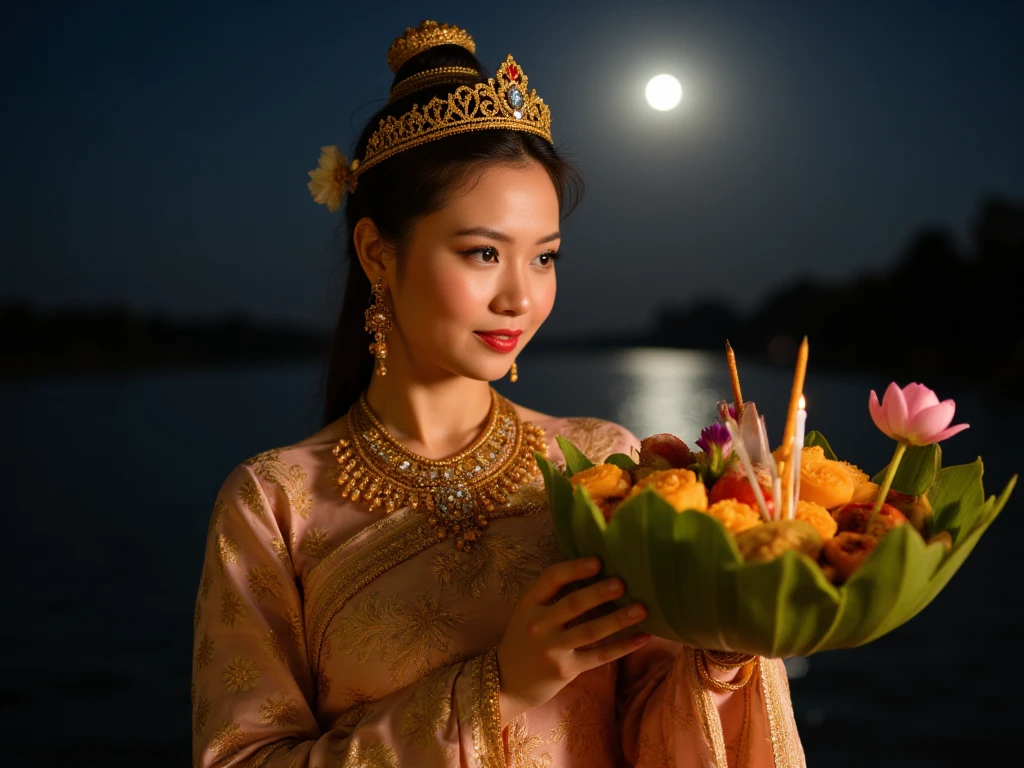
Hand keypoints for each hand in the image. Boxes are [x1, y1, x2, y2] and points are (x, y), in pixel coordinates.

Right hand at [495, 556, 649, 726]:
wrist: (507, 683)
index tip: (598, 561)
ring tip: (642, 609)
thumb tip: (595, 573)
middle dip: (599, 593)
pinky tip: (643, 637)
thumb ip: (552, 597)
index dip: (575, 568)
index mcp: (529, 604)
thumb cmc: (524, 640)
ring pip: (590, 630)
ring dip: (618, 619)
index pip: (551, 578)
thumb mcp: (527, 613)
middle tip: (622, 583)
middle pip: (573, 604)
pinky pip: (599, 655)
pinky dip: (623, 647)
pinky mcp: (566, 670)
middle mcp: (539, 625)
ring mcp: (552, 649)